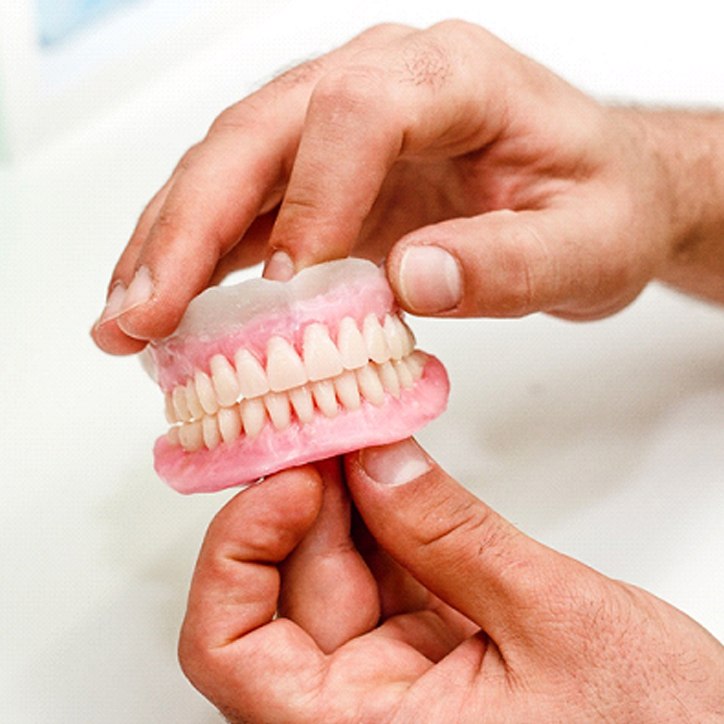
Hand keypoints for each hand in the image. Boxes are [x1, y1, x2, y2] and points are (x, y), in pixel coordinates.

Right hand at [92, 21, 723, 354]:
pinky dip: (194, 259)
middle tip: (144, 311)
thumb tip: (411, 278)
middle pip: (260, 133)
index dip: (316, 195)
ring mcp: (338, 128)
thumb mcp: (588, 243)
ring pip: (228, 168)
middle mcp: (378, 82)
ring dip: (169, 245)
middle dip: (192, 223)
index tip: (296, 283)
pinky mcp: (320, 177)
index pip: (360, 111)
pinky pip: (241, 208)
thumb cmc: (598, 205)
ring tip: (125, 321)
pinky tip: (159, 304)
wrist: (594, 193)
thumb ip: (511, 261)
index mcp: (453, 77)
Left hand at [178, 441, 723, 722]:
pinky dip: (389, 517)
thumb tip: (378, 461)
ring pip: (336, 572)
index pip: (230, 652)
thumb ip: (453, 536)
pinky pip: (385, 572)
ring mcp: (398, 681)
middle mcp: (368, 713)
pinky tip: (397, 468)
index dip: (237, 553)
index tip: (289, 478)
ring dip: (349, 498)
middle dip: (308, 497)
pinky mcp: (432, 650)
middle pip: (287, 591)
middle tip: (334, 419)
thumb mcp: (557, 620)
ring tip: (368, 428)